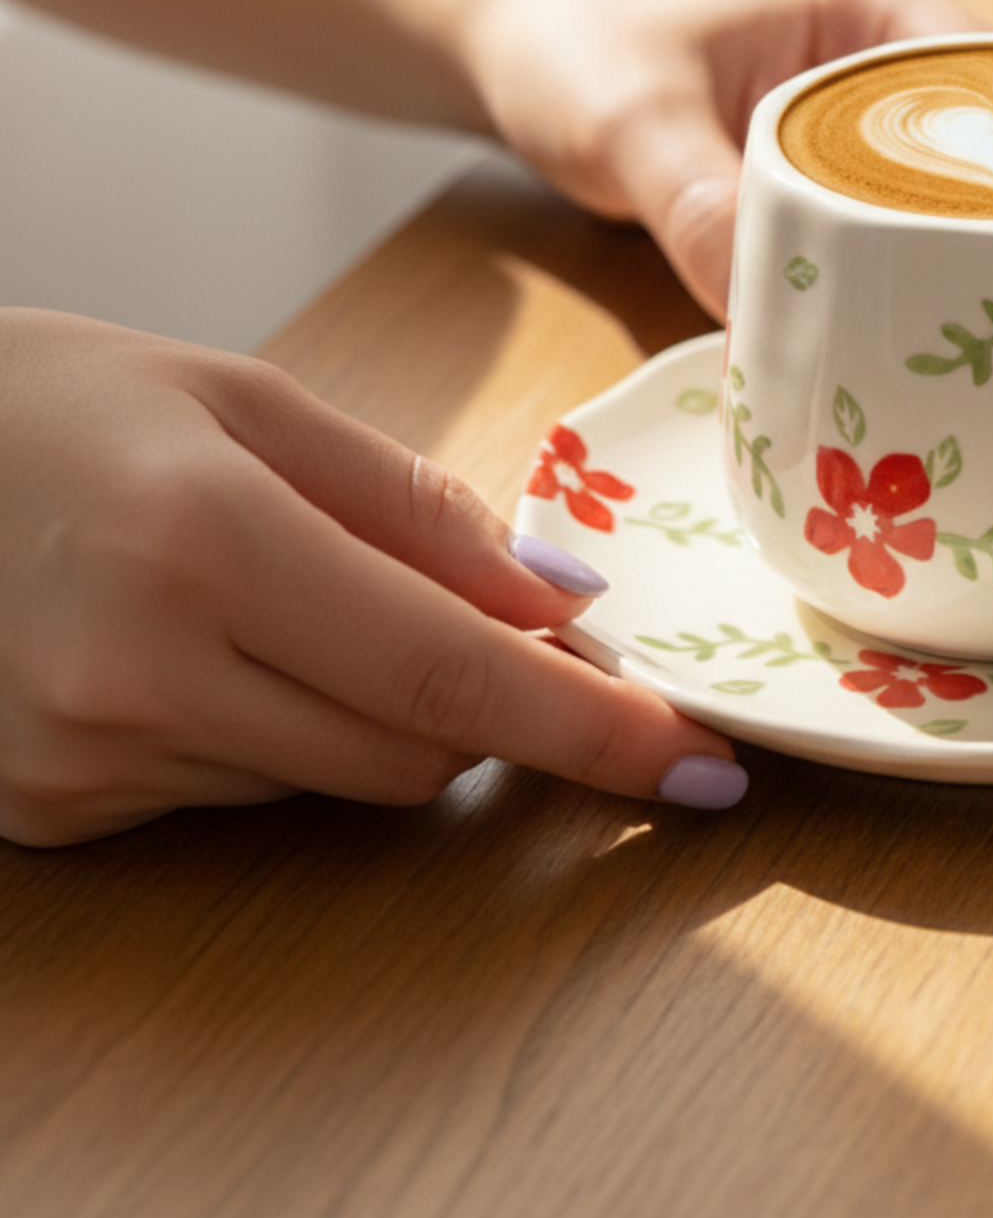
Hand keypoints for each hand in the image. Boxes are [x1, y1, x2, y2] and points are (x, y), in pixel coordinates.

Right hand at [0, 309, 745, 846]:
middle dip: (488, 699)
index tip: (703, 767)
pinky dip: (276, 732)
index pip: (452, 676)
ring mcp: (81, 763)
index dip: (593, 727)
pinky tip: (202, 648)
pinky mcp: (48, 815)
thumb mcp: (249, 402)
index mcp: (203, 543)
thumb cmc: (64, 404)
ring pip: (338, 780)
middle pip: (416, 752)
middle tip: (482, 612)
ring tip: (282, 594)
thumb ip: (414, 505)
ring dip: (374, 709)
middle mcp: (136, 675)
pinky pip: (241, 796)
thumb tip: (561, 600)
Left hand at [460, 0, 978, 316]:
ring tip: (972, 355)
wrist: (521, 45)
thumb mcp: (627, 120)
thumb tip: (766, 311)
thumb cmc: (575, 45)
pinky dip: (902, 280)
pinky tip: (903, 345)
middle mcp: (902, 48)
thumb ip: (695, 205)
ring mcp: (882, 112)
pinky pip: (902, 228)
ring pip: (958, 200)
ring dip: (955, 270)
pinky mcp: (853, 168)